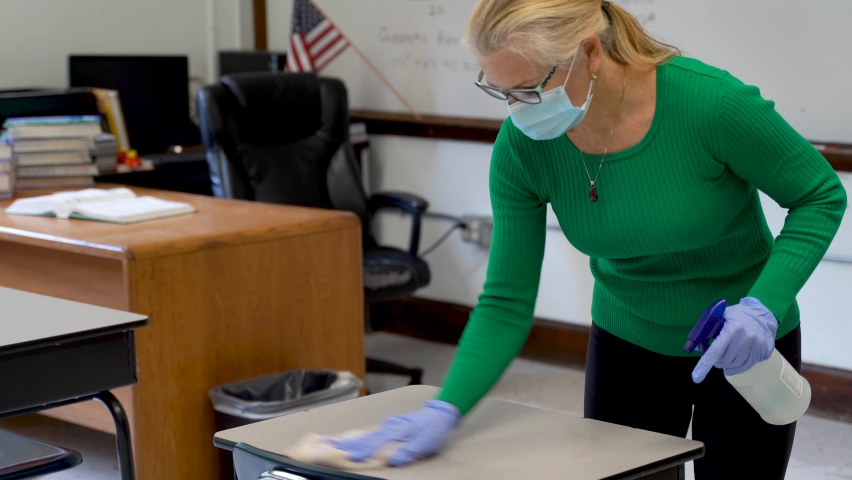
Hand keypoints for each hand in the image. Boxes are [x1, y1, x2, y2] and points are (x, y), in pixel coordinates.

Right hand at [332, 400, 459, 466]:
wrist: (441, 413)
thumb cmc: (433, 430)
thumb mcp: (423, 444)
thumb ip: (407, 451)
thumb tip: (392, 459)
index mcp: (396, 432)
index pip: (376, 444)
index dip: (363, 451)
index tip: (350, 457)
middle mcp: (391, 426)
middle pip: (369, 437)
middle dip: (354, 444)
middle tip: (338, 447)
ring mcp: (391, 423)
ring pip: (370, 433)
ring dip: (356, 439)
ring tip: (341, 442)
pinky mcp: (394, 423)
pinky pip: (375, 430)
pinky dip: (364, 434)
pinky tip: (359, 436)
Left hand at [692, 297, 777, 382]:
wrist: (761, 315)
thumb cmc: (737, 315)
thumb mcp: (721, 317)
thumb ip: (709, 330)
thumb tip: (699, 347)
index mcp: (733, 328)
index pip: (716, 350)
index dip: (705, 364)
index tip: (696, 377)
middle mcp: (746, 338)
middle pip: (725, 359)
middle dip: (717, 360)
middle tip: (715, 356)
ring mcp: (756, 346)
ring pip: (735, 364)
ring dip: (726, 364)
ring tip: (723, 358)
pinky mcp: (763, 351)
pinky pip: (746, 366)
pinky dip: (736, 368)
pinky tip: (731, 367)